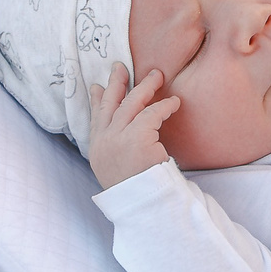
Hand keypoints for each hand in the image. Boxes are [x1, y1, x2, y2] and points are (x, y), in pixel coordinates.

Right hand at [88, 63, 182, 188]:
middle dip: (116, 83)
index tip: (98, 86)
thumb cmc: (136, 190)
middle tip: (120, 66)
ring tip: (157, 75)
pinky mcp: (137, 138)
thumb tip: (121, 132)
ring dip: (145, 86)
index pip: (96, 118)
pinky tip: (174, 103)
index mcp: (98, 149)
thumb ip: (116, 149)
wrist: (142, 205)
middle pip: (110, 104)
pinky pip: (152, 114)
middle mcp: (104, 141)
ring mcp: (118, 138)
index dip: (97, 100)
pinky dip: (165, 106)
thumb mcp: (117, 169)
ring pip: (132, 103)